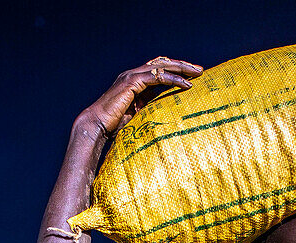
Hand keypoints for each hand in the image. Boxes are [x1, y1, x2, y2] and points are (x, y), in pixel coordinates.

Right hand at [77, 57, 202, 136]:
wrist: (96, 125)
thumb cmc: (113, 126)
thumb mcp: (137, 115)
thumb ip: (149, 109)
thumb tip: (165, 115)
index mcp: (134, 81)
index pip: (158, 70)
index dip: (175, 71)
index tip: (191, 76)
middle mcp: (133, 74)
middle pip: (162, 63)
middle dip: (182, 65)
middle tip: (200, 70)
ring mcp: (131, 76)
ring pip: (161, 66)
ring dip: (181, 68)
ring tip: (197, 73)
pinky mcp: (132, 82)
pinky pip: (158, 77)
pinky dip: (173, 79)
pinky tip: (186, 85)